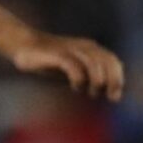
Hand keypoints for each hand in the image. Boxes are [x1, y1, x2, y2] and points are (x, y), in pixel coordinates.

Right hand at [10, 31, 124, 101]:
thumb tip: (100, 91)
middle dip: (113, 80)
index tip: (115, 96)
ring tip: (92, 93)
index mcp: (90, 49)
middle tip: (110, 97)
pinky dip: (78, 78)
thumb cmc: (48, 61)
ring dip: (97, 80)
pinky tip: (76, 87)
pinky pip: (73, 65)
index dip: (118, 78)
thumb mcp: (71, 68)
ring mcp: (71, 49)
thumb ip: (85, 76)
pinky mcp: (57, 54)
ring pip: (93, 62)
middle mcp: (84, 47)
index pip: (112, 61)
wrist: (24, 45)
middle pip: (107, 61)